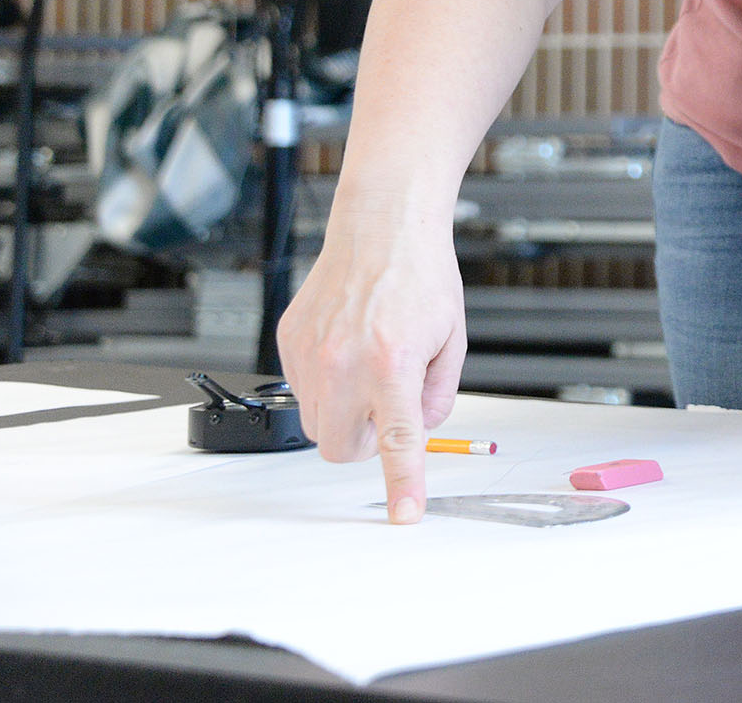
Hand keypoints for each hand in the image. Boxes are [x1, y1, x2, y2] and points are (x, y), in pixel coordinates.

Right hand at [276, 211, 466, 523]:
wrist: (382, 226)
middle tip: (386, 411)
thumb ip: (438, 395)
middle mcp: (344, 363)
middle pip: (339, 449)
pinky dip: (325, 383)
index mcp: (393, 363)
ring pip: (315, 423)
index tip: (404, 515)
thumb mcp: (452, 339)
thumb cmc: (421, 276)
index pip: (397, 442)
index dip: (402, 483)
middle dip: (363, 443)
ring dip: (342, 412)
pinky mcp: (288, 342)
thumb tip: (419, 430)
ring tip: (369, 365)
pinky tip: (346, 346)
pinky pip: (301, 389)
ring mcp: (310, 354)